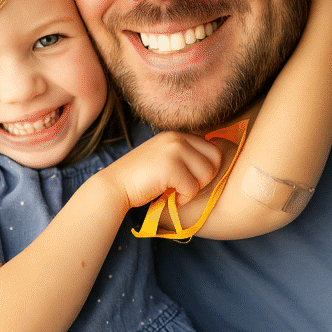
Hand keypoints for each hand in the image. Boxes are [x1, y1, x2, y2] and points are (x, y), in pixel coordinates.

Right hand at [98, 132, 221, 210]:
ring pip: (207, 174)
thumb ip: (186, 153)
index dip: (206, 169)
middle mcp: (178, 137)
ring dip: (194, 189)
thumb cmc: (141, 177)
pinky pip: (193, 188)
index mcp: (178, 134)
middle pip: (215, 159)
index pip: (213, 148)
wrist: (115, 185)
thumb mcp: (165, 156)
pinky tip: (170, 197)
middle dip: (204, 179)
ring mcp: (174, 150)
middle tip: (185, 187)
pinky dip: (183, 198)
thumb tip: (217, 160)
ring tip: (177, 192)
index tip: (190, 179)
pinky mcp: (170, 167)